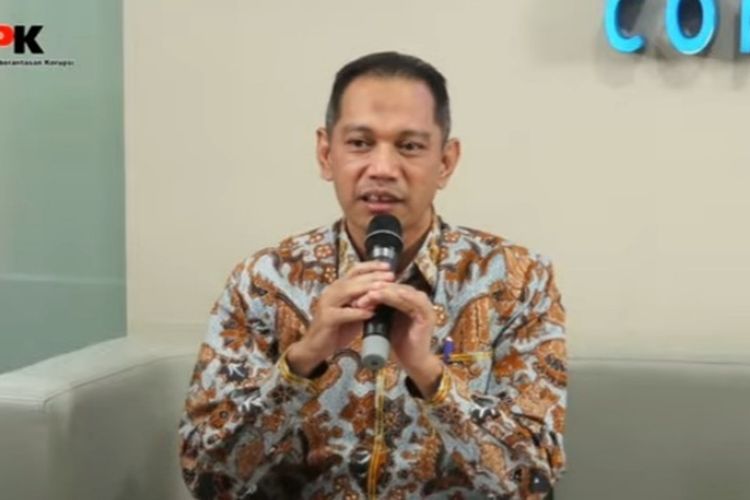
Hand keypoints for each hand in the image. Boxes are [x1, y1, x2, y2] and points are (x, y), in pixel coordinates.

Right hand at [286, 261, 393, 376]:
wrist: (316, 347)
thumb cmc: (338, 328)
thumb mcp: (355, 312)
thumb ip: (367, 302)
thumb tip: (387, 293)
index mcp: (339, 287)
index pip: (355, 270)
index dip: (371, 266)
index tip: (388, 266)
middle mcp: (332, 291)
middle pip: (354, 278)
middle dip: (373, 276)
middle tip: (391, 276)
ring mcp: (327, 304)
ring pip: (348, 291)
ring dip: (367, 289)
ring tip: (383, 289)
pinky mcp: (326, 318)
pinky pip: (343, 313)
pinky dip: (357, 312)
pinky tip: (371, 313)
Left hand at [354, 283, 442, 397]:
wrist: (412, 363)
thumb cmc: (398, 343)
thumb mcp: (385, 322)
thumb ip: (378, 309)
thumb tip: (358, 299)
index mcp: (408, 299)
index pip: (390, 288)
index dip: (374, 288)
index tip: (356, 292)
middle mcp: (418, 299)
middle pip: (396, 287)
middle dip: (378, 289)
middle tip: (361, 292)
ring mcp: (424, 306)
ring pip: (404, 292)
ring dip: (387, 292)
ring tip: (370, 294)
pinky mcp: (428, 315)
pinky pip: (415, 302)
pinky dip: (402, 297)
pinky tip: (389, 295)